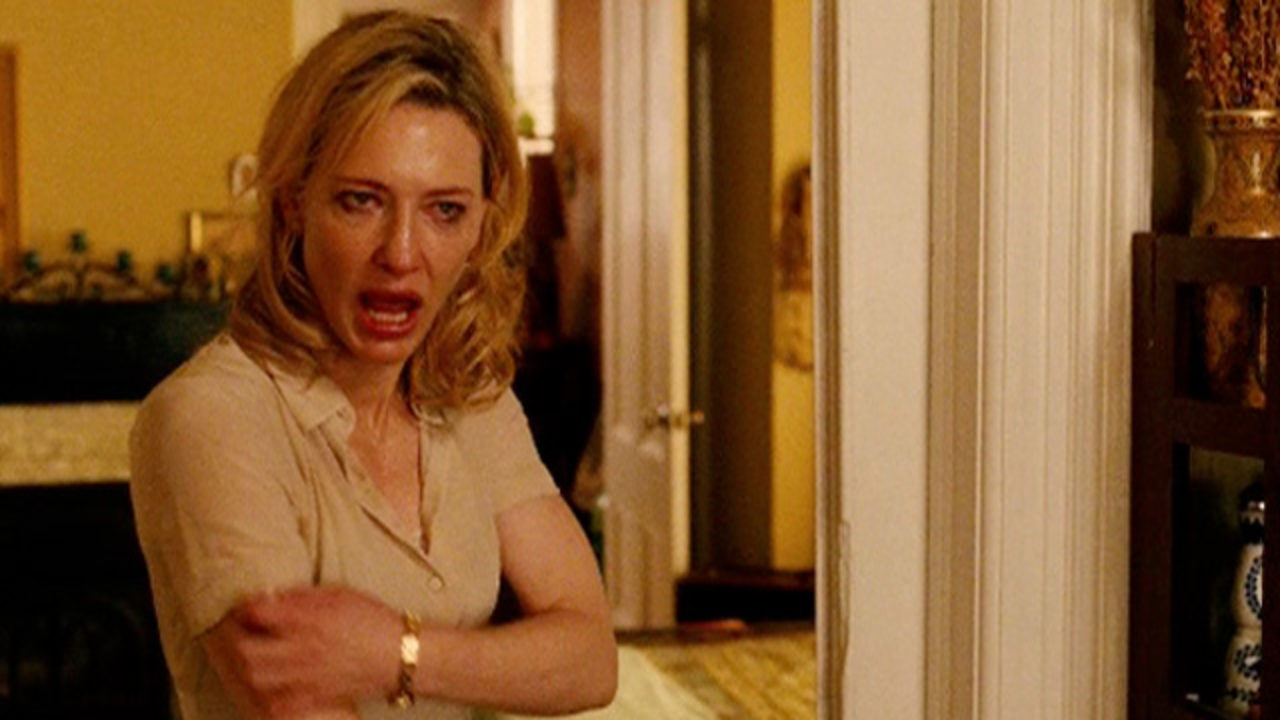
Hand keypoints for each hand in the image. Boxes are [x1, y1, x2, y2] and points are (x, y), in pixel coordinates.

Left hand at [203, 586, 403, 718]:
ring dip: (250, 668)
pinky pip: (277, 704)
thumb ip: (304, 596)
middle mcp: (301, 648)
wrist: (399, 655)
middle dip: (239, 641)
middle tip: (244, 634)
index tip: (246, 606)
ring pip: (256, 679)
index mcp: (308, 618)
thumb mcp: (341, 595)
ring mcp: (305, 676)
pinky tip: (271, 685)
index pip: (257, 613)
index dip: (244, 608)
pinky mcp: (313, 697)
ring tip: (256, 658)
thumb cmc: (373, 620)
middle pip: (247, 651)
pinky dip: (267, 696)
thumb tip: (272, 595)